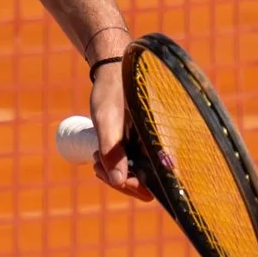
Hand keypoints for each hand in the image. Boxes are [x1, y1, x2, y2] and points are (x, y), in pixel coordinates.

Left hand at [89, 60, 148, 201]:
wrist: (112, 69)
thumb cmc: (111, 91)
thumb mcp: (107, 122)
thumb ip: (113, 152)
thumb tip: (119, 181)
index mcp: (162, 141)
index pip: (158, 183)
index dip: (134, 186)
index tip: (111, 176)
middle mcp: (161, 146)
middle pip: (146, 182)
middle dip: (119, 180)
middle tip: (96, 165)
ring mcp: (151, 145)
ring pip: (136, 174)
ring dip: (113, 172)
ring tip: (95, 156)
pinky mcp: (142, 143)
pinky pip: (131, 163)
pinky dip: (114, 164)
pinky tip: (99, 154)